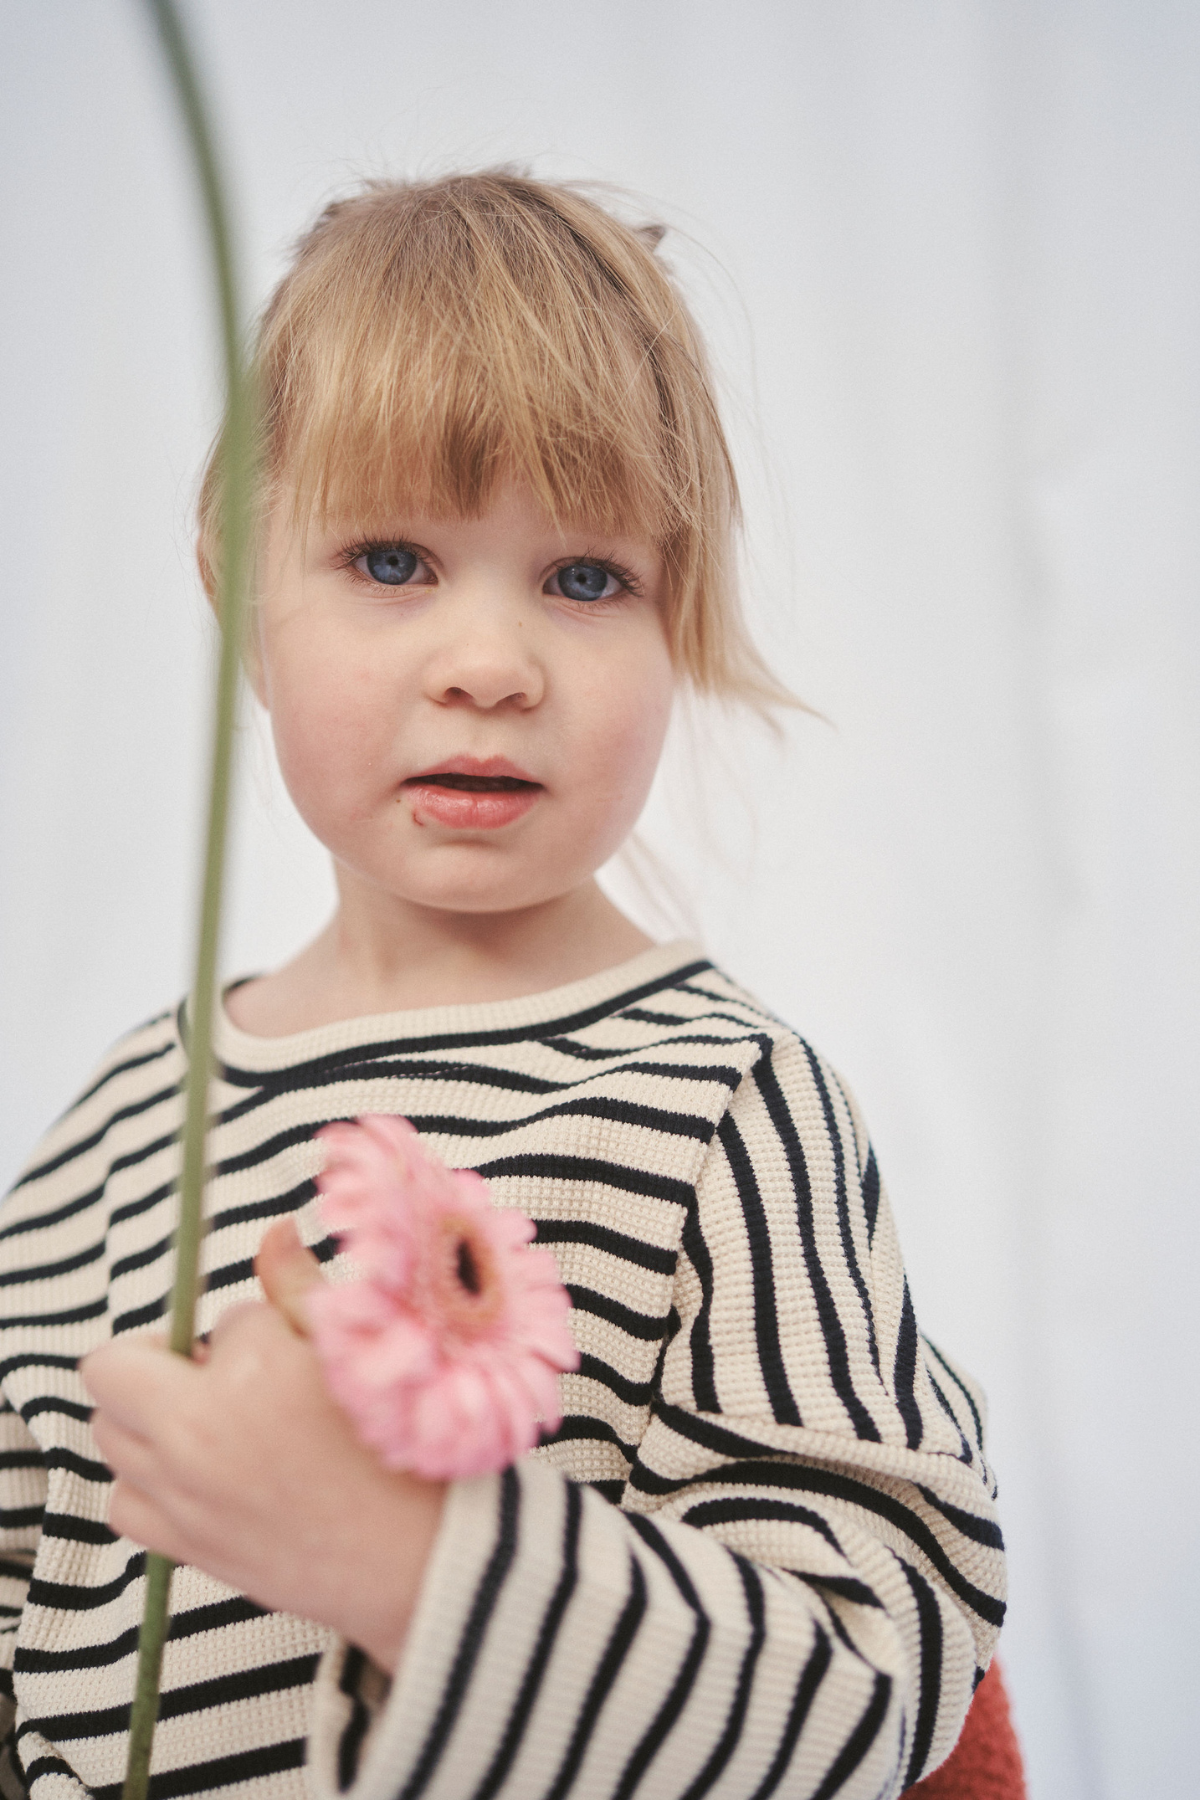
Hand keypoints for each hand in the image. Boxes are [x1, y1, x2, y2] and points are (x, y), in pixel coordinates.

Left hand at [81, 1219, 445, 1671]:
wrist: (425, 1558)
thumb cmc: (407, 1444)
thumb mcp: (358, 1350)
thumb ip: (300, 1287)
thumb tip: (272, 1229)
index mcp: (251, 1370)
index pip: (224, 1317)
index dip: (263, 1326)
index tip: (296, 1354)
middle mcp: (197, 1432)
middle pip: (112, 1367)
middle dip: (160, 1355)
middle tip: (214, 1368)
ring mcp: (183, 1495)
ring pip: (108, 1431)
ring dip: (148, 1413)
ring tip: (210, 1421)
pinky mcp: (186, 1547)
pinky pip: (121, 1500)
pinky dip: (145, 1480)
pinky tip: (196, 1475)